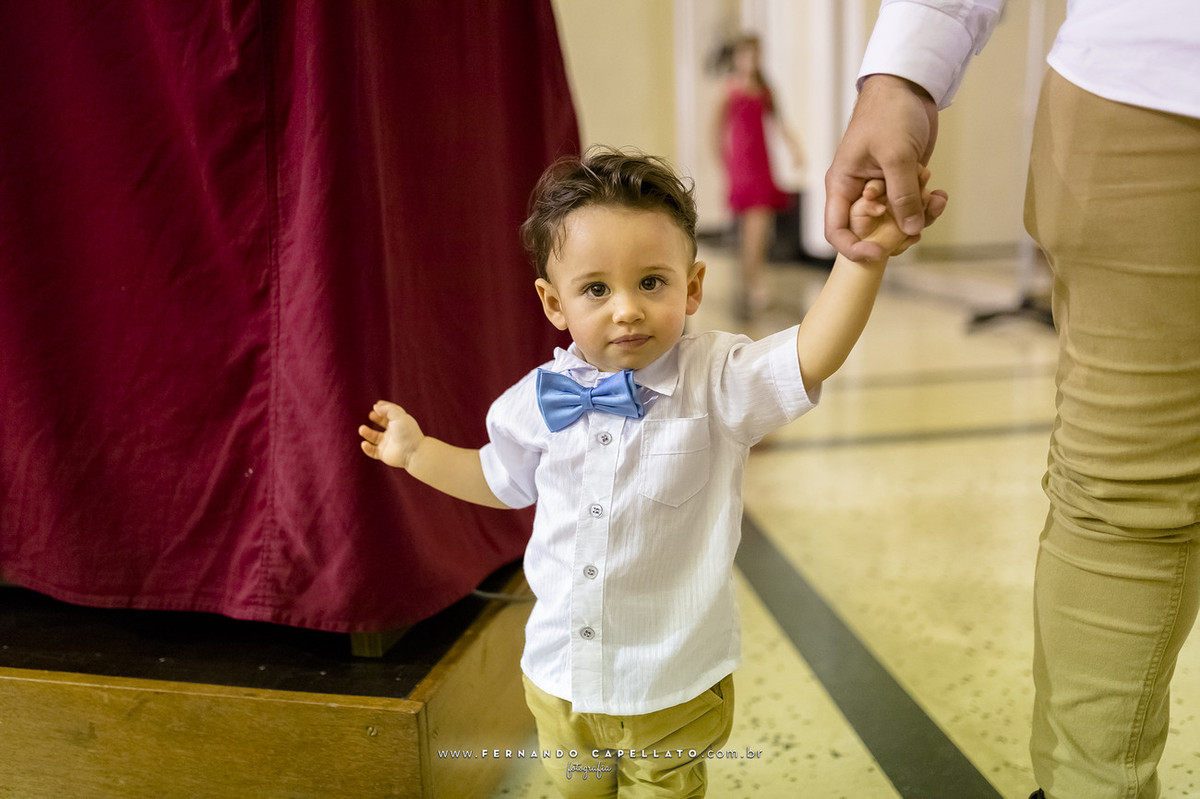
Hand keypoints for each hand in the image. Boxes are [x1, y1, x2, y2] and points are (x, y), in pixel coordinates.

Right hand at [359, 401, 423, 468]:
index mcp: (399, 423)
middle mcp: (394, 432)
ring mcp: (389, 444)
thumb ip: (387, 409)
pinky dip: (367, 448)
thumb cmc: (407, 432)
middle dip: (376, 419)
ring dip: (367, 433)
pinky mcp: (384, 454)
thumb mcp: (398, 415)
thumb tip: (376, 406)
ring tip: (361, 429)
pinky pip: (373, 451)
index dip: (384, 408)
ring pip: (375, 437)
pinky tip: (364, 443)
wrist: (412, 452)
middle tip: (371, 415)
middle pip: (383, 424)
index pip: (391, 414)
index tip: (376, 405)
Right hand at [824, 74, 946, 260]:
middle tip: (917, 222)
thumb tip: (910, 230)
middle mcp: (859, 193)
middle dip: (896, 232)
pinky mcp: (902, 184)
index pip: (837, 230)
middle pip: (870, 232)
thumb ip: (903, 195)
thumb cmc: (889, 115)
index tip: (878, 252)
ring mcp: (882, 190)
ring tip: (933, 198)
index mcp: (843, 186)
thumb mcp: (895, 156)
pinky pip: (912, 208)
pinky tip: (937, 193)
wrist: (908, 88)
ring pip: (896, 223)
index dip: (853, 248)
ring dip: (918, 217)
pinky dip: (927, 206)